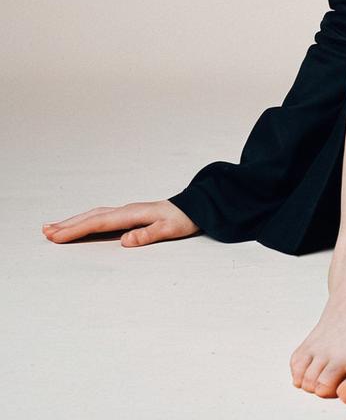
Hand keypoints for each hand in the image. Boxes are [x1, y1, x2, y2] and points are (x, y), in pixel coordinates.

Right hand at [41, 199, 200, 246]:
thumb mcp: (171, 229)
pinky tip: (79, 226)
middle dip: (68, 225)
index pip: (99, 222)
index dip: (77, 230)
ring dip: (74, 221)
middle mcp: (127, 211)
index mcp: (133, 214)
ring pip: (95, 215)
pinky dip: (86, 221)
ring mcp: (127, 212)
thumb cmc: (184, 219)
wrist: (197, 207)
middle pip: (92, 216)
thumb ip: (149, 234)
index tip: (56, 236)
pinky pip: (102, 218)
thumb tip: (125, 241)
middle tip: (45, 232)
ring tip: (53, 228)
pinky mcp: (129, 216)